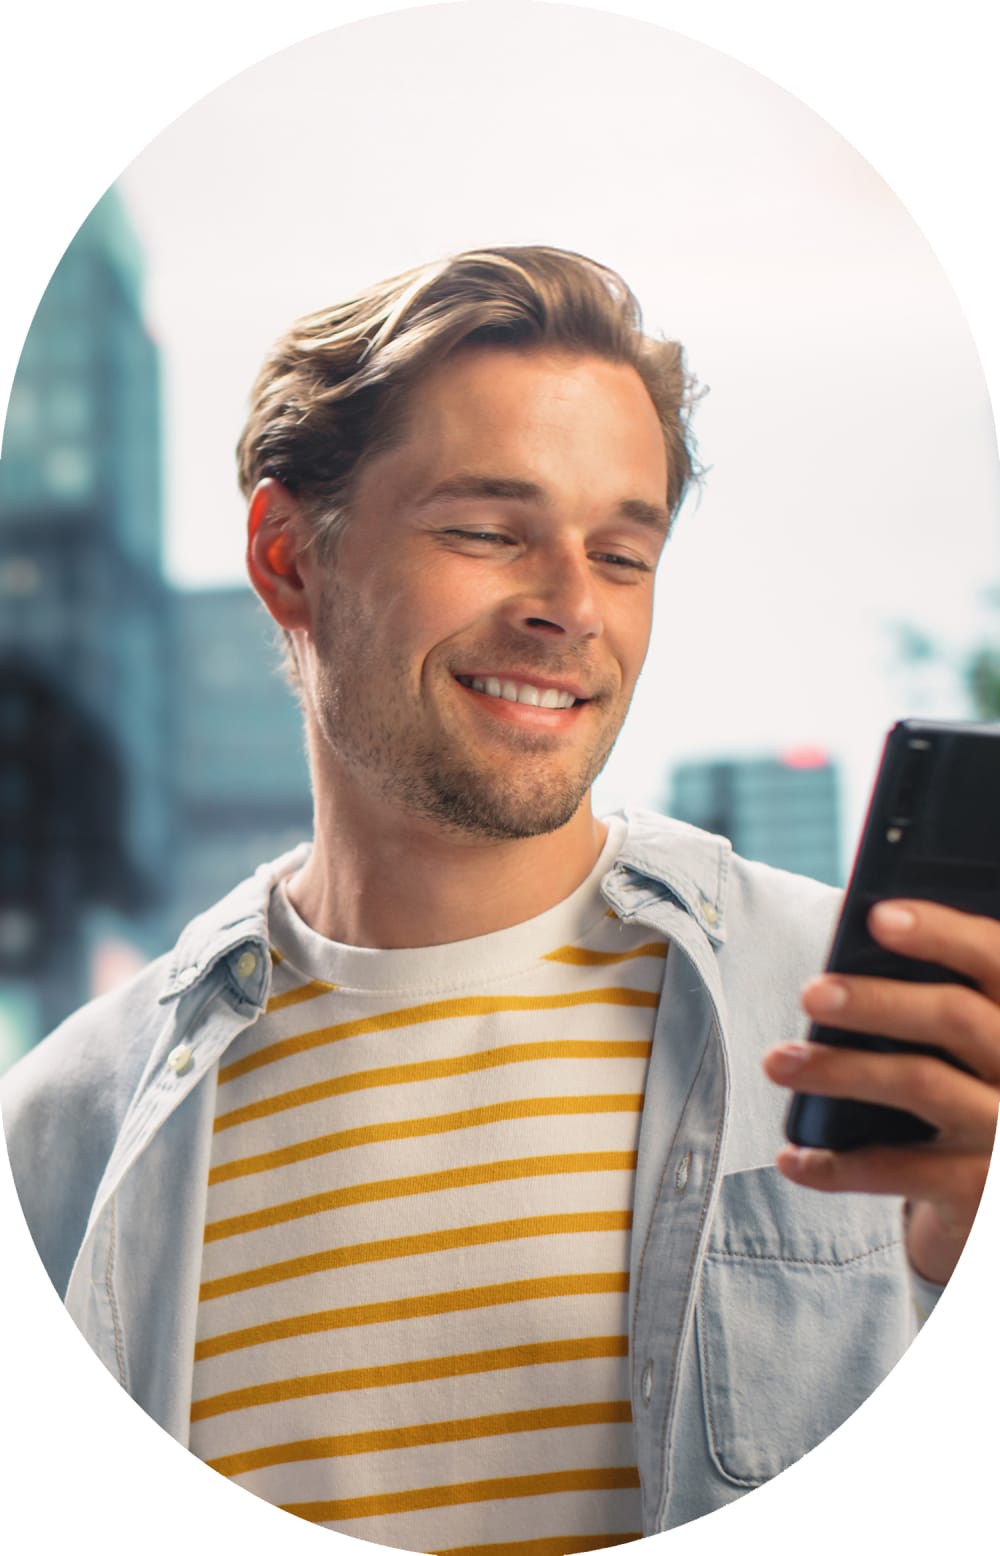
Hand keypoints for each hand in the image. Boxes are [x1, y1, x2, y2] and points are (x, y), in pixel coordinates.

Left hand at [763, 900, 999, 1284]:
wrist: (992, 1191)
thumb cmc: (965, 1089)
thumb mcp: (967, 1041)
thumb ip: (937, 993)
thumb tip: (859, 933)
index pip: (997, 956)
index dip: (942, 933)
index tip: (877, 916)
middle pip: (957, 1017)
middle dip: (877, 999)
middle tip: (809, 993)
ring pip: (921, 1083)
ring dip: (840, 1070)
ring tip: (777, 1061)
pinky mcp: (980, 1191)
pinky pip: (900, 1170)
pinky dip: (838, 1164)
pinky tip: (791, 1157)